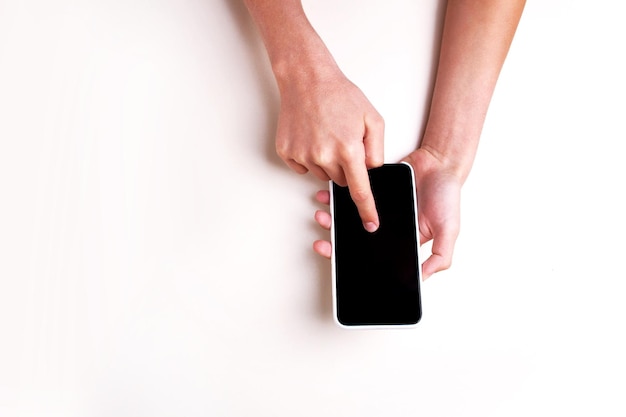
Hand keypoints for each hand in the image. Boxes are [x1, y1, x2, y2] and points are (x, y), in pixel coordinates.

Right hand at [276, 69, 383, 231]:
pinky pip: (302, 168)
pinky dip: (309, 157)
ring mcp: (302, 155)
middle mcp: (324, 156)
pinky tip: (311, 136)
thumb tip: (372, 173)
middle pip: (340, 182)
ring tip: (326, 134)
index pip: (360, 191)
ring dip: (327, 162)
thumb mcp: (373, 119)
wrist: (307, 79)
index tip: (370, 225)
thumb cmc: (340, 95)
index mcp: (348, 149)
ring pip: (322, 175)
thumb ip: (377, 151)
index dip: (367, 210)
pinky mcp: (287, 152)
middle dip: (346, 168)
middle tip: (343, 142)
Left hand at [312, 148, 461, 279]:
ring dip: (333, 218)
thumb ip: (440, 256)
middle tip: (322, 243)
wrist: (440, 162)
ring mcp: (376, 208)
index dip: (355, 260)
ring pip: (349, 217)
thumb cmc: (447, 196)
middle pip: (356, 239)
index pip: (374, 256)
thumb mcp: (449, 230)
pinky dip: (337, 195)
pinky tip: (327, 196)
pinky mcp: (371, 189)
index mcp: (401, 240)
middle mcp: (385, 226)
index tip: (338, 260)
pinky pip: (351, 194)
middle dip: (336, 243)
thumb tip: (422, 278)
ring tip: (323, 216)